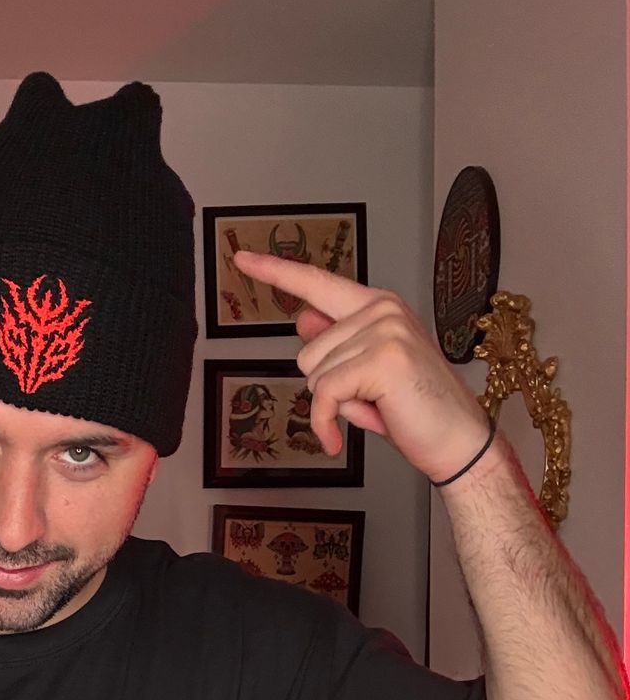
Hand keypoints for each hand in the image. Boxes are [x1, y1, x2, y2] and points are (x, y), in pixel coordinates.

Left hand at [231, 247, 492, 484]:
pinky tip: (339, 438)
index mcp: (378, 306)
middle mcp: (382, 308)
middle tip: (369, 400)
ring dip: (335, 404)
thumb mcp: (364, 374)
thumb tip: (303, 317)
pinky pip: (324, 395)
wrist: (457, 441)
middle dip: (328, 386)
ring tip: (376, 408)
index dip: (276, 272)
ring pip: (314, 374)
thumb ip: (336, 343)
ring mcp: (385, 329)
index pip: (317, 283)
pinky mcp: (383, 357)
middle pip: (308, 350)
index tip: (242, 259)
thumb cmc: (415, 410)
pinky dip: (325, 424)